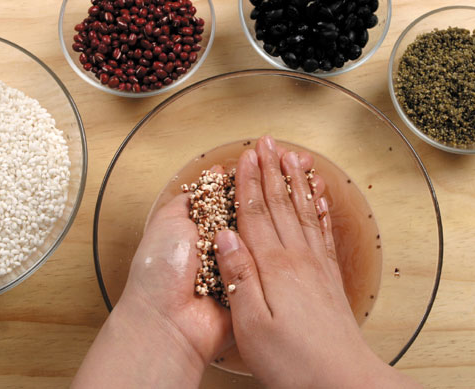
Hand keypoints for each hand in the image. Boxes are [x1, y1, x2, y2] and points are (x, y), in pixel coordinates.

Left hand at [118, 148, 321, 368]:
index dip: (256, 174)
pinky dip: (294, 244)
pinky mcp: (258, 286)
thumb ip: (192, 198)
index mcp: (207, 226)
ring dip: (293, 208)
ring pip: (273, 233)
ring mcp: (244, 264)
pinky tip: (313, 218)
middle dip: (279, 185)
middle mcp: (228, 243)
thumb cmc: (161, 271)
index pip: (238, 194)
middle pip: (259, 210)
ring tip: (313, 182)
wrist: (168, 320)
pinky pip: (278, 263)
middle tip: (301, 162)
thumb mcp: (169, 220)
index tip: (274, 155)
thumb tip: (214, 175)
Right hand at [214, 136, 420, 387]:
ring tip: (292, 156)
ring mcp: (316, 266)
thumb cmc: (295, 361)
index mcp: (274, 267)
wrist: (344, 381)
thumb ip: (238, 278)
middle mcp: (297, 258)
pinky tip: (318, 197)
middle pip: (281, 204)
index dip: (250, 182)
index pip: (257, 213)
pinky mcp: (329, 278)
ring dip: (295, 182)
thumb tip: (225, 236)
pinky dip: (318, 209)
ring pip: (303, 212)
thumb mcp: (252, 325)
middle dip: (272, 170)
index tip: (246, 155)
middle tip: (267, 141)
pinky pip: (321, 232)